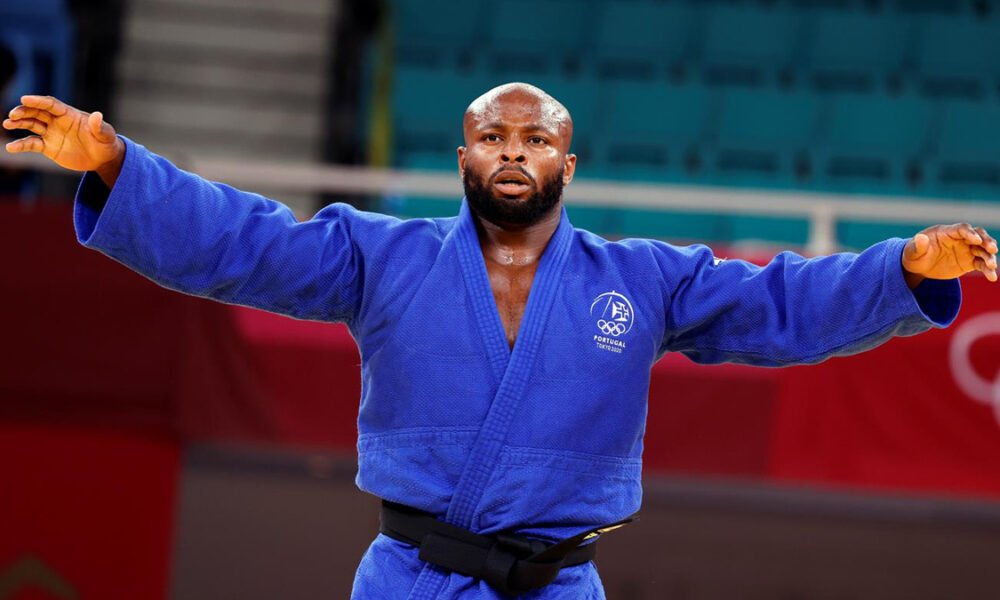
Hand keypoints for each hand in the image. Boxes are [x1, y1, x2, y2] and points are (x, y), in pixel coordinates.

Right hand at [3, 95, 123, 185]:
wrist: (102, 158)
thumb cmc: (106, 143)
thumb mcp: (106, 136)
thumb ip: (100, 127)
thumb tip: (97, 115)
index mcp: (69, 115)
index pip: (51, 104)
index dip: (38, 101)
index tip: (25, 99)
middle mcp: (57, 122)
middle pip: (37, 112)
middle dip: (24, 111)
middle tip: (13, 114)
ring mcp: (51, 133)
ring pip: (31, 124)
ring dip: (18, 123)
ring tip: (7, 123)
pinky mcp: (48, 147)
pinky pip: (31, 144)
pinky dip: (21, 145)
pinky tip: (10, 148)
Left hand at [902, 223, 997, 283]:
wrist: (919, 267)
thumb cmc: (915, 255)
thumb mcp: (912, 252)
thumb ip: (917, 246)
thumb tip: (920, 238)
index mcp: (946, 232)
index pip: (962, 228)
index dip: (969, 233)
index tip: (975, 240)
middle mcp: (960, 239)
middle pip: (978, 236)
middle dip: (986, 241)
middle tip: (992, 248)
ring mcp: (966, 250)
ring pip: (983, 250)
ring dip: (989, 256)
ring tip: (992, 265)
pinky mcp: (969, 262)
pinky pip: (981, 264)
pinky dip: (987, 270)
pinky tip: (992, 277)